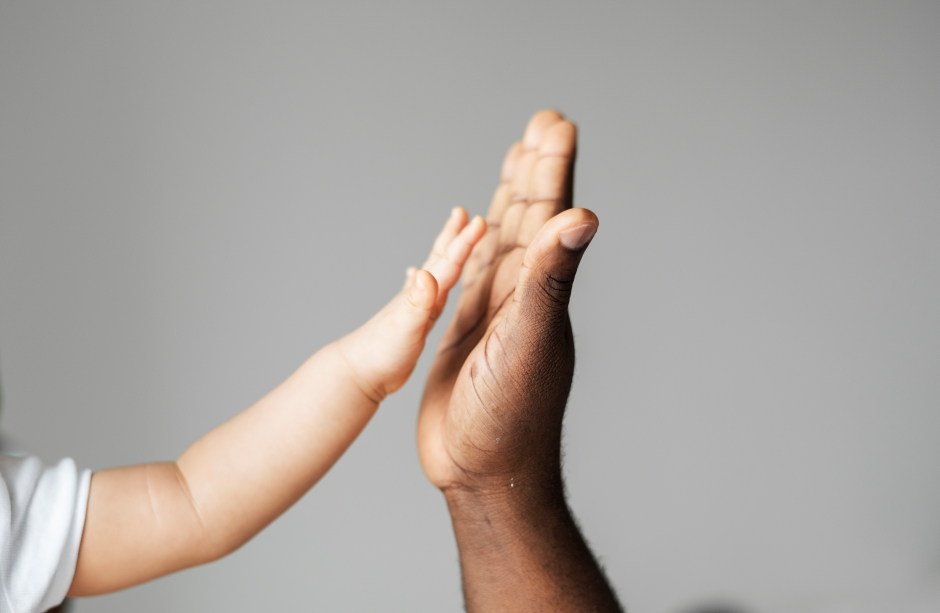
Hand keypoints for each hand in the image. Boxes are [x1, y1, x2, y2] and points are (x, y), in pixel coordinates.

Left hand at [338, 208, 485, 401]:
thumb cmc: (381, 353)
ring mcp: (415, 308)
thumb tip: (423, 271)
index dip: (465, 242)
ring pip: (435, 273)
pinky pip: (424, 295)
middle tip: (463, 213)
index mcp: (422, 295)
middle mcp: (419, 296)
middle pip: (440, 259)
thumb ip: (417, 301)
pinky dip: (424, 282)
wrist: (358, 373)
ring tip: (451, 237)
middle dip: (454, 237)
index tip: (480, 220)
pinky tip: (418, 277)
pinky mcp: (412, 323)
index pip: (449, 263)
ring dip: (445, 254)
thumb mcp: (406, 328)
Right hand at [417, 111, 619, 611]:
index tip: (556, 123)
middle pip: (530, 215)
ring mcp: (495, 308)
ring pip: (504, 238)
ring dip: (511, 196)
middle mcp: (522, 291)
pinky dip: (476, 241)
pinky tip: (478, 229)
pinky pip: (474, 270)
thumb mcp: (529, 341)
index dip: (552, 166)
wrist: (485, 469)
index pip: (549, 213)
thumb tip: (586, 214)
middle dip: (536, 168)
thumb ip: (550, 278)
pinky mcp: (467, 327)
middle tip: (543, 124)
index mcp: (538, 287)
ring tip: (517, 159)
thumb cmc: (510, 417)